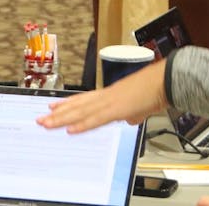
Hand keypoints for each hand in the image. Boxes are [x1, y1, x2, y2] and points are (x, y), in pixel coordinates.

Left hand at [37, 58, 168, 133]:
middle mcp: (108, 96)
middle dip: (59, 113)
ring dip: (63, 119)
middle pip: (78, 105)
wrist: (167, 79)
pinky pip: (96, 119)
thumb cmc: (158, 89)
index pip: (85, 100)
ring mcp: (111, 101)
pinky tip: (69, 129)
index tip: (54, 108)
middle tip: (42, 118)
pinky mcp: (118, 109)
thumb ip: (134, 113)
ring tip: (47, 123)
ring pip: (81, 112)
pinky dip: (82, 125)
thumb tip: (130, 119)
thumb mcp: (142, 105)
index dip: (69, 104)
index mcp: (112, 94)